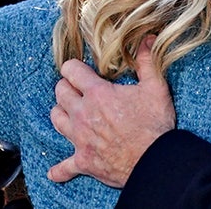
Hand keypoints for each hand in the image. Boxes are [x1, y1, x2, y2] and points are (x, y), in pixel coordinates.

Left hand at [47, 37, 174, 185]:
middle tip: (77, 88)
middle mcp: (82, 114)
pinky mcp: (83, 161)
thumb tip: (147, 38)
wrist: (154, 161)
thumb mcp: (156, 88)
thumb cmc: (155, 125)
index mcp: (97, 94)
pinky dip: (59, 170)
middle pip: (60, 93)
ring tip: (70, 112)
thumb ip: (148, 61)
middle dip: (66, 87)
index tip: (80, 69)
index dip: (74, 67)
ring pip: (56, 119)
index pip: (70, 71)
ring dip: (61, 113)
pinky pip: (63, 168)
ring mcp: (80, 139)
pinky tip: (55, 172)